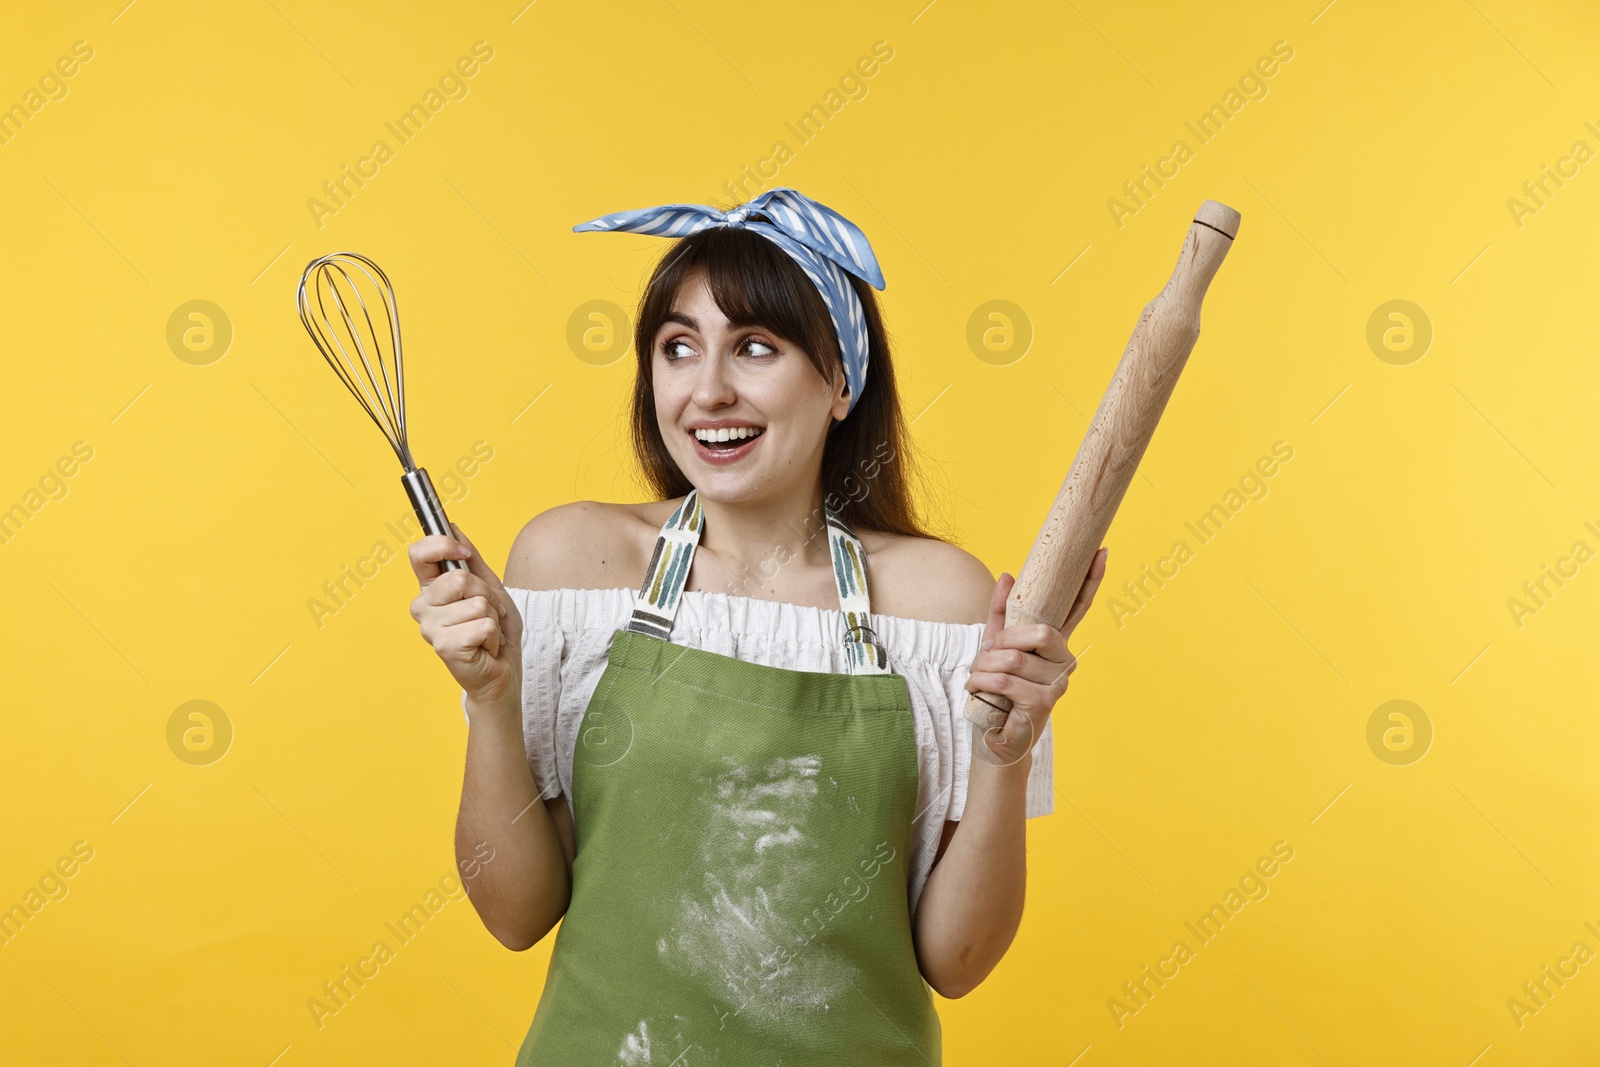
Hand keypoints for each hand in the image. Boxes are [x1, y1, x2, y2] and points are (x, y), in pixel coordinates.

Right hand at [408, 523, 523, 706]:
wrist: (502, 670)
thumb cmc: (494, 629)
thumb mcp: (489, 586)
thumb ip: (471, 559)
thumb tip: (454, 528)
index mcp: (430, 588)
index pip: (419, 554)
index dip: (442, 546)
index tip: (463, 554)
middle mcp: (423, 607)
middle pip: (460, 578)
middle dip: (486, 594)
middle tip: (487, 612)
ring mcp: (430, 628)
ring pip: (476, 603)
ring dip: (492, 617)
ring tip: (486, 632)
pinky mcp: (444, 647)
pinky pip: (483, 624)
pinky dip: (494, 635)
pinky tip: (485, 646)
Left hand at [964, 547, 1107, 765]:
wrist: (990, 736)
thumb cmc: (994, 691)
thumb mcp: (992, 647)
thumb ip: (1001, 614)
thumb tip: (1008, 575)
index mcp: (1054, 645)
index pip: (1077, 608)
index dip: (1091, 581)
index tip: (1102, 552)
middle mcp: (1064, 662)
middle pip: (1041, 632)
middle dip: (1005, 640)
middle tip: (988, 654)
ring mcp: (1057, 684)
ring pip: (1015, 657)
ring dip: (985, 667)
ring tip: (979, 679)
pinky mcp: (1043, 704)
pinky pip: (1008, 680)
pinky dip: (984, 682)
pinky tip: (979, 690)